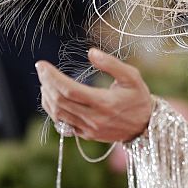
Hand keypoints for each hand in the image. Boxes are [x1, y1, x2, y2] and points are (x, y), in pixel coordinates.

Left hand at [36, 48, 152, 141]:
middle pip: (60, 101)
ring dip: (47, 97)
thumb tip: (91, 52)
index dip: (52, 77)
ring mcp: (89, 129)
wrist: (146, 126)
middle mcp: (94, 118)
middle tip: (41, 70)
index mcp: (104, 102)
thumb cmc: (139, 97)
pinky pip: (63, 124)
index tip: (41, 65)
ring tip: (44, 82)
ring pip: (58, 114)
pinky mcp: (86, 135)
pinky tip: (51, 98)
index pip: (69, 90)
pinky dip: (53, 110)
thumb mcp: (132, 76)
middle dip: (46, 83)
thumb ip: (112, 64)